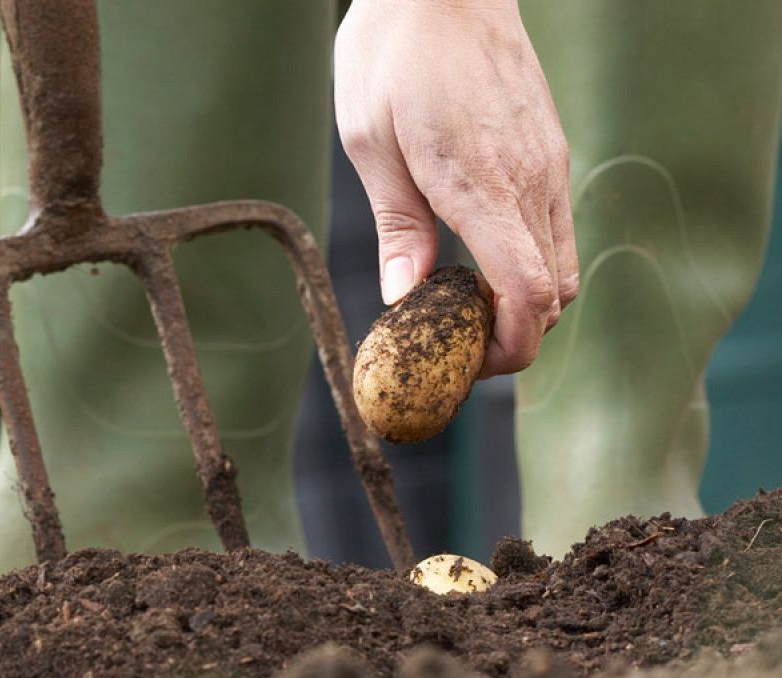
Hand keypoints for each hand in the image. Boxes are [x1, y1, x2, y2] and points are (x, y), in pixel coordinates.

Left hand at [335, 0, 577, 376]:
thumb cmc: (393, 55)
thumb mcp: (371, 142)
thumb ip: (397, 225)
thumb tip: (404, 299)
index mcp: (482, 185)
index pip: (528, 294)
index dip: (508, 349)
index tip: (466, 367)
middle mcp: (532, 180)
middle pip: (554, 295)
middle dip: (514, 337)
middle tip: (454, 345)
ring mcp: (549, 164)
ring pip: (561, 264)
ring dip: (523, 301)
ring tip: (461, 305)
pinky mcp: (550, 151)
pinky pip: (555, 228)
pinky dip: (528, 262)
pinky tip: (476, 254)